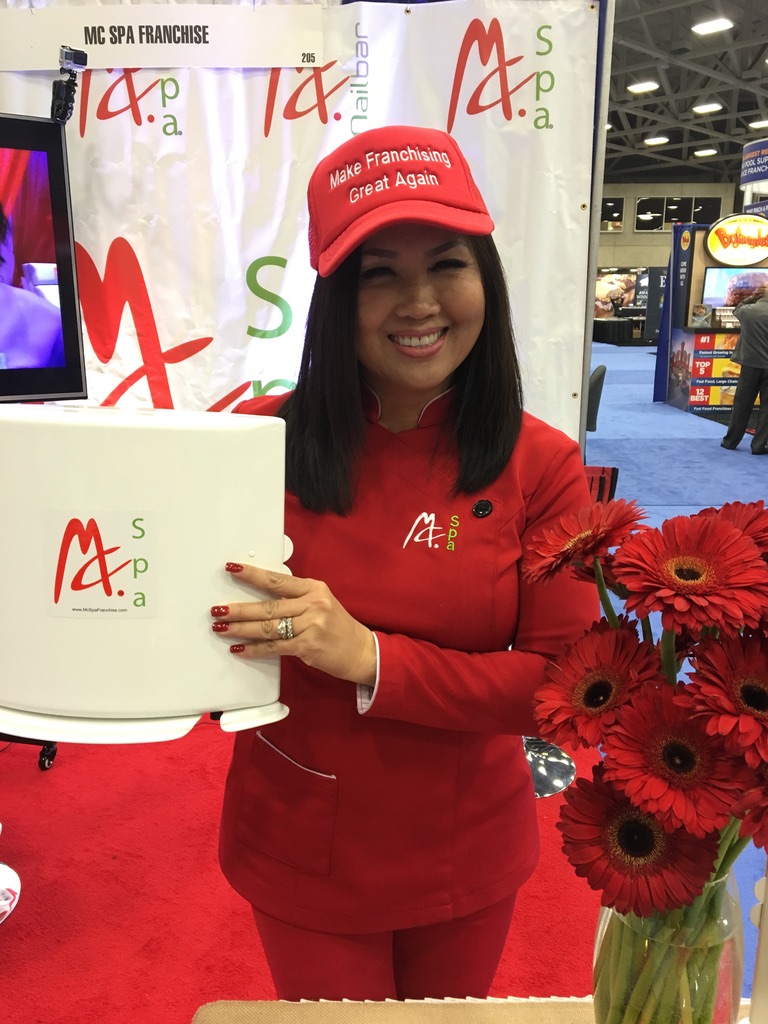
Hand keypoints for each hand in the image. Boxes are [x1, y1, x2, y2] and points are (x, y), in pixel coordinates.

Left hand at [211, 563, 376, 686]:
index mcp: (313, 588)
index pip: (277, 580)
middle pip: (268, 605)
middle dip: (240, 609)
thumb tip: (259, 597)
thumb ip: (294, 599)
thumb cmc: (336, 626)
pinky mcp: (308, 646)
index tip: (232, 569)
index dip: (253, 575)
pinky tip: (240, 649)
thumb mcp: (320, 603)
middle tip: (217, 610)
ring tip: (222, 628)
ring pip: (268, 627)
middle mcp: (312, 604)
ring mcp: (311, 625)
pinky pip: (274, 647)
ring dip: (242, 629)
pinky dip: (255, 649)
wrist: (360, 650)